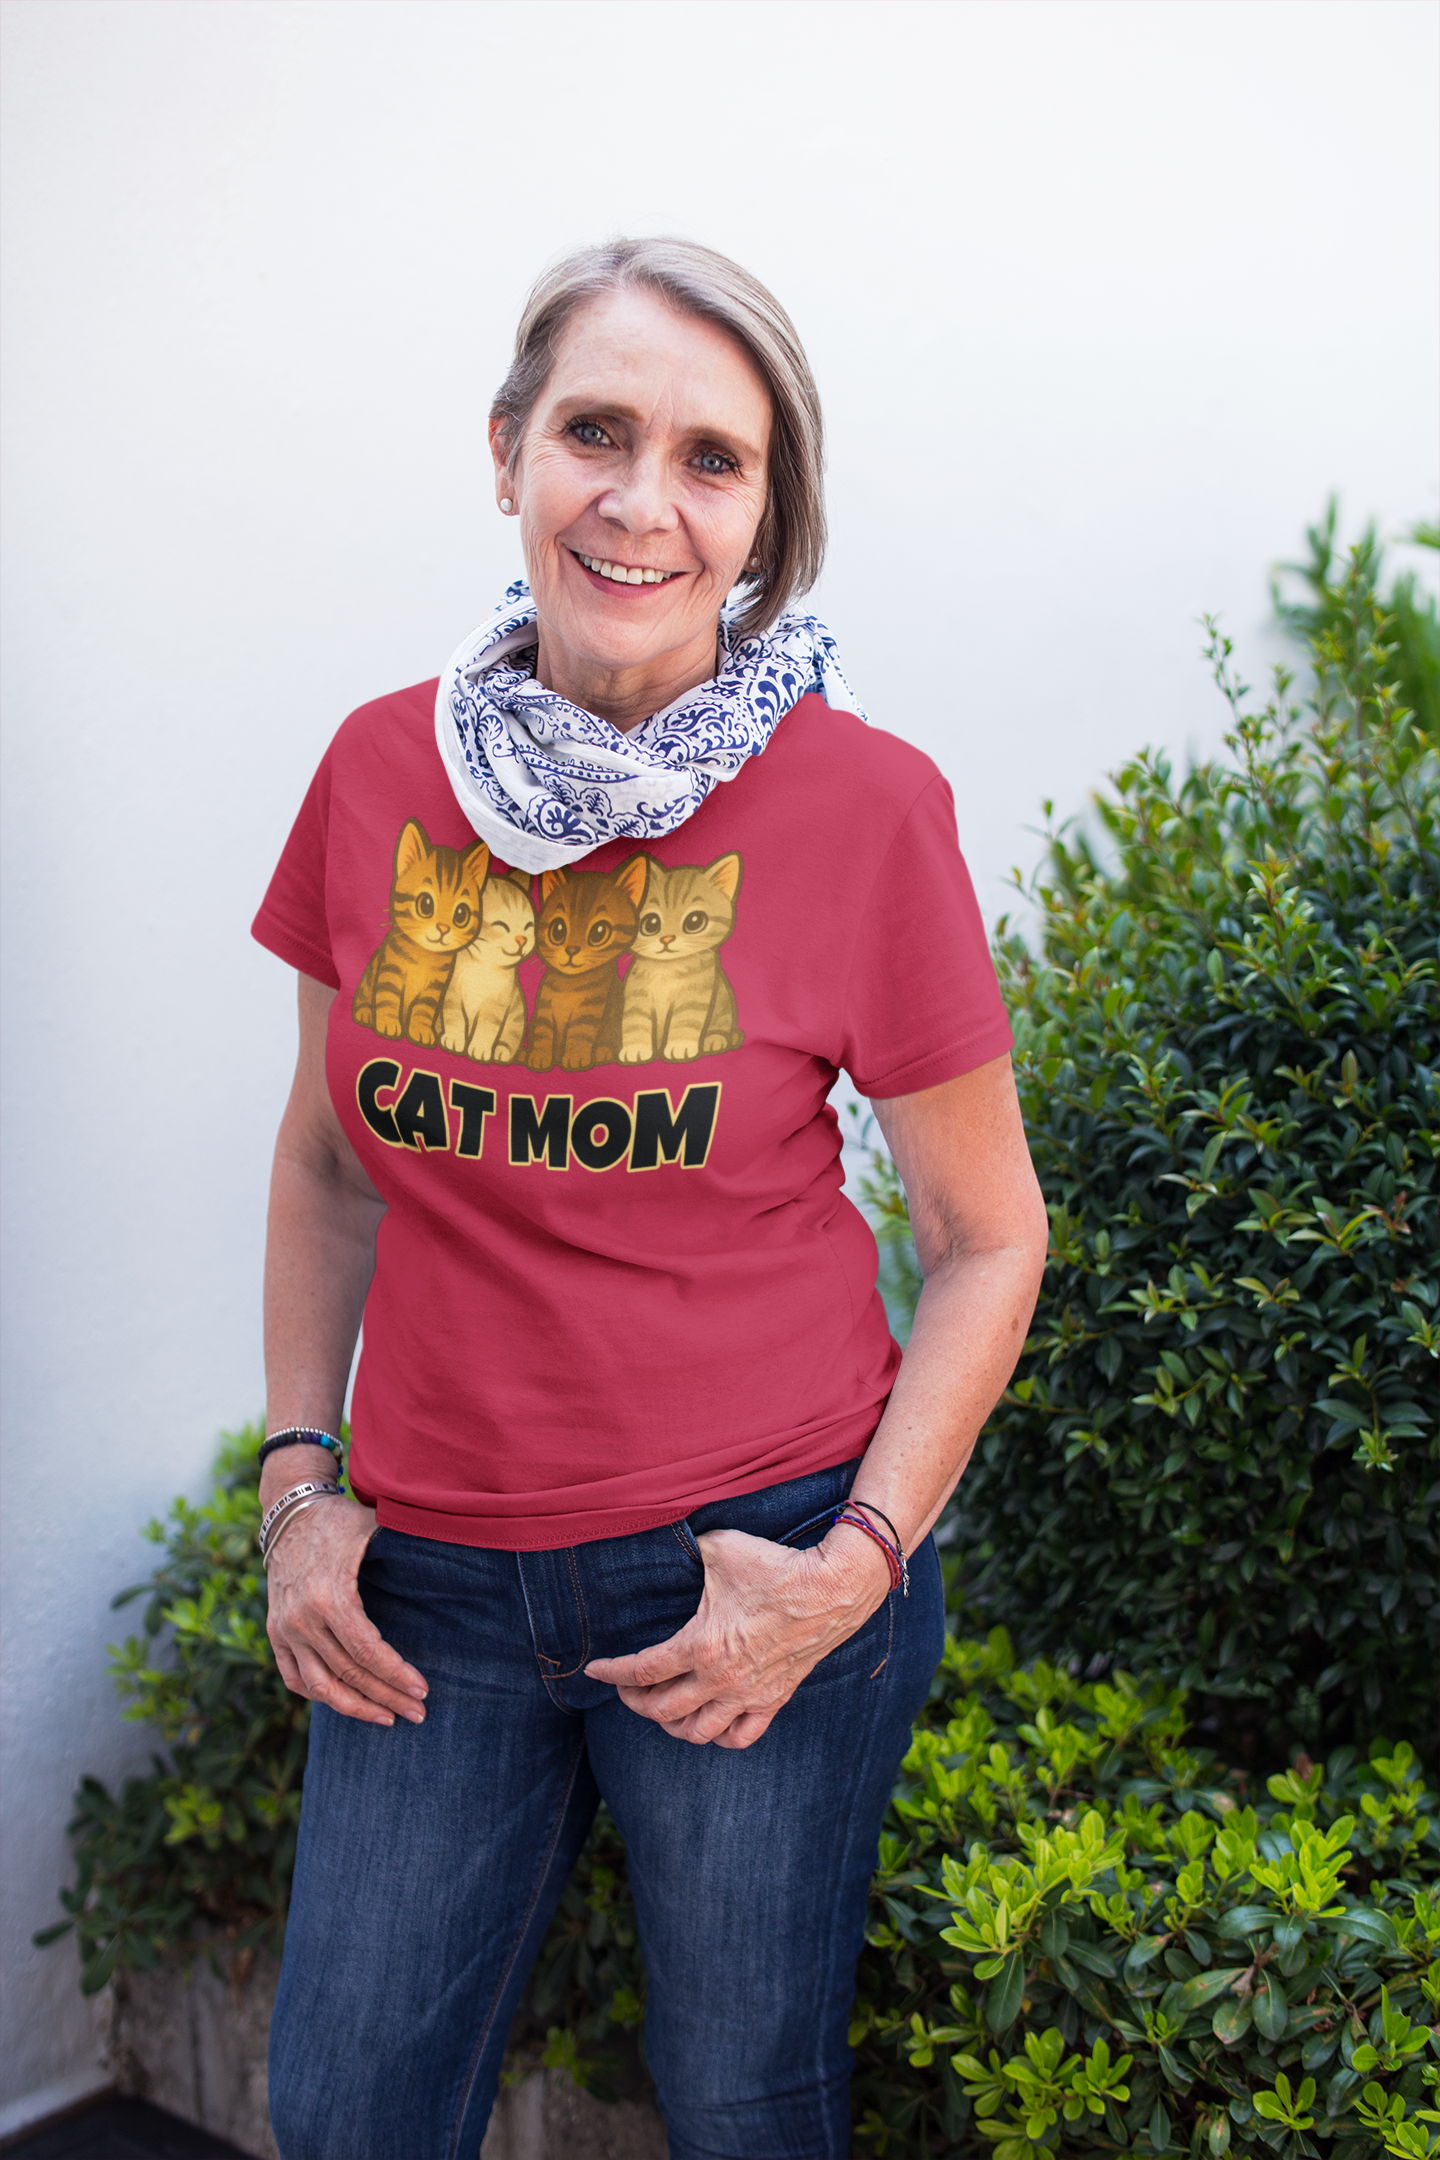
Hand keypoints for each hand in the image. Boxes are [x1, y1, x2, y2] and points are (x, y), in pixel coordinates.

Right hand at [265, 1495, 428, 1727]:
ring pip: (320, 1687)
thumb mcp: (374, 1527)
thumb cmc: (340, 1521)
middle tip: (418, 1713)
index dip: (396, 1675)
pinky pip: (294, 1678)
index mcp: (330, 1596)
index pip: (367, 1651)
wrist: (289, 1512)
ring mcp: (284, 1629)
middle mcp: (302, 1619)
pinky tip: (346, 1702)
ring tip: (386, 1719)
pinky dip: (319, 1695)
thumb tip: (455, 1560)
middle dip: (387, 1698)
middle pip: (349, 1674)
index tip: (423, 1690)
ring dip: (355, 1708)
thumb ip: (407, 1546)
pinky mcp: (274, 1632)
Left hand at [584, 1525, 891, 1749]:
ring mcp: (748, 1695)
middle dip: (636, 1702)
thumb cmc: (775, 1567)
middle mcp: (720, 1680)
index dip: (612, 1673)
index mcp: (700, 1645)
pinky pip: (740, 1737)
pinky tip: (710, 1720)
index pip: (642, 1671)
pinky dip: (719, 1736)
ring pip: (697, 1733)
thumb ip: (686, 1551)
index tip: (595, 1670)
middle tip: (627, 1688)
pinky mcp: (774, 1700)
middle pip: (662, 1711)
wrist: (831, 1588)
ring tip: (664, 1708)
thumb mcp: (719, 1549)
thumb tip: (663, 1543)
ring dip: (672, 1725)